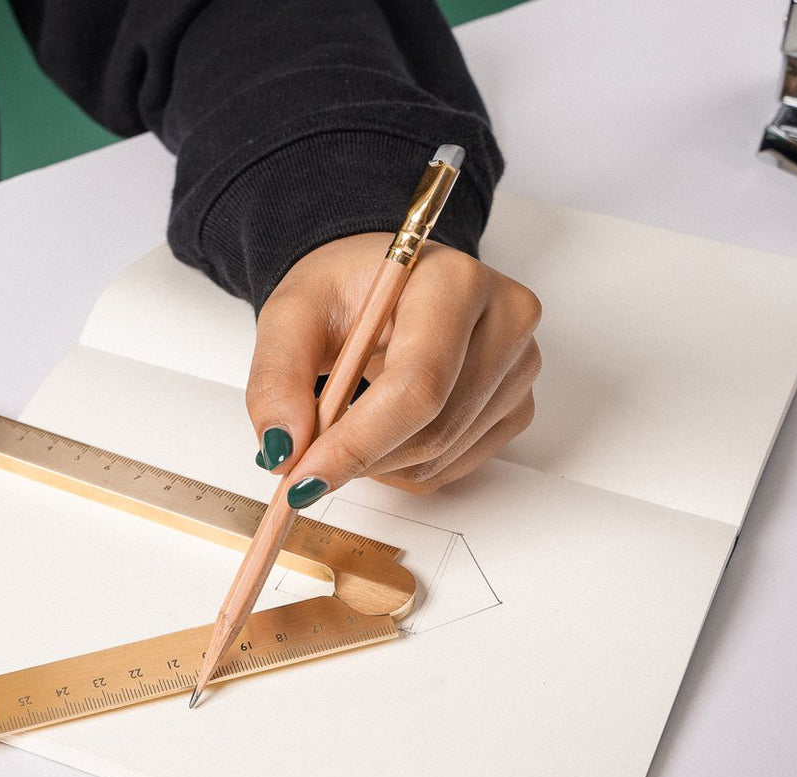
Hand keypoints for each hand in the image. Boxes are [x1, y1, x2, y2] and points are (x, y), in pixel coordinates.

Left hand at [247, 233, 540, 503]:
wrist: (381, 284)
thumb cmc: (346, 290)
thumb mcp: (290, 316)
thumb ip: (277, 379)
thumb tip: (284, 449)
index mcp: (454, 281)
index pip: (418, 383)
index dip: (358, 441)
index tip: (304, 476)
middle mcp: (504, 320)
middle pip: (433, 428)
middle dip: (359, 457)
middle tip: (304, 460)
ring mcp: (518, 367)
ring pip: (441, 456)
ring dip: (377, 464)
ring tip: (344, 424)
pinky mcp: (515, 406)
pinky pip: (454, 467)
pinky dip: (403, 466)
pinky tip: (382, 430)